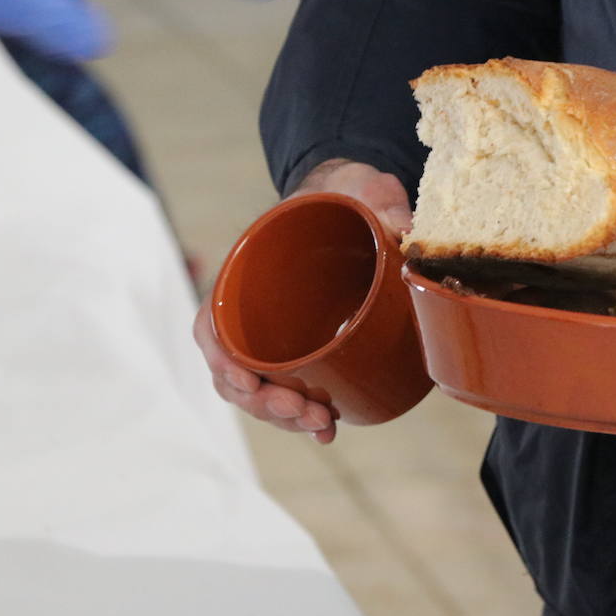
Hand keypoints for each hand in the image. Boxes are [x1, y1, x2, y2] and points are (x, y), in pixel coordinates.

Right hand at [193, 160, 411, 443]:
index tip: (246, 382)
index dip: (221, 358)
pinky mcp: (306, 349)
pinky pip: (293, 390)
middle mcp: (254, 310)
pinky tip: (328, 429)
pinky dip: (305, 417)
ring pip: (262, 391)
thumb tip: (402, 228)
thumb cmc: (343, 195)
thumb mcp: (361, 186)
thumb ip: (378, 198)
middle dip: (263, 403)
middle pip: (235, 371)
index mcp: (251, 272)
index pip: (213, 322)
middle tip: (303, 411)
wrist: (353, 199)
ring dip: (284, 417)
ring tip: (321, 424)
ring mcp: (277, 334)